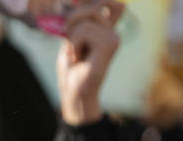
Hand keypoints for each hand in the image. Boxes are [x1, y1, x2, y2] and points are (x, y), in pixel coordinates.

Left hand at [56, 0, 122, 125]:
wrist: (74, 90)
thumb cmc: (72, 66)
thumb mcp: (72, 37)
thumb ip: (79, 19)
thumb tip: (77, 1)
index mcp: (106, 28)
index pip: (113, 3)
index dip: (95, 2)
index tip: (78, 13)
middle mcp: (113, 30)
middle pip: (93, 6)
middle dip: (73, 19)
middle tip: (69, 39)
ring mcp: (114, 37)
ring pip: (85, 21)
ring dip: (71, 38)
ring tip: (75, 53)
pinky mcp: (110, 44)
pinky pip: (83, 32)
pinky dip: (73, 44)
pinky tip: (78, 58)